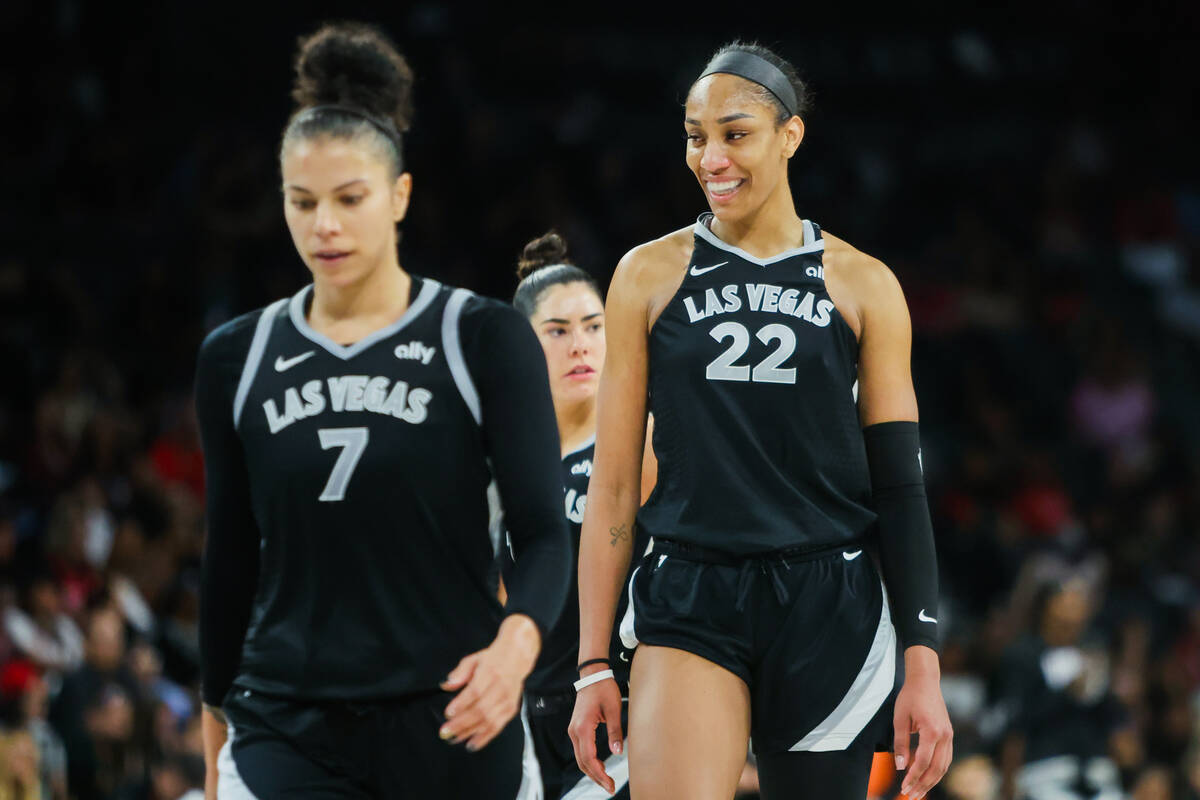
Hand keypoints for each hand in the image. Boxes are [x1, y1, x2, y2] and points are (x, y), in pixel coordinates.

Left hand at [440, 614, 539, 750]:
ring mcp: (507, 700)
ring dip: (471, 732)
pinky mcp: (511, 709)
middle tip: (446, 731)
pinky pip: (498, 727)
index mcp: (490, 673)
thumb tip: (446, 685)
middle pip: (480, 710)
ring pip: (489, 721)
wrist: (517, 657)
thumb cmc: (494, 659)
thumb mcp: (474, 659)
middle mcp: (500, 688)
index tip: (448, 713)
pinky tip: (473, 743)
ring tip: (455, 739)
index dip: (461, 704)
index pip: (475, 691)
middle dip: (461, 723)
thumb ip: (459, 673)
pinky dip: (485, 737)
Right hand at [568, 669, 623, 793]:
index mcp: (583, 727)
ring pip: (580, 758)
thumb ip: (615, 732)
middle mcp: (575, 731)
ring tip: (606, 781)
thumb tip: (618, 753)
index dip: (599, 774)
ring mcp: (574, 730)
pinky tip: (600, 767)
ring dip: (592, 771)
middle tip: (609, 788)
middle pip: (582, 762)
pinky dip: (589, 762)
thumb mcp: (614, 709)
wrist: (593, 675)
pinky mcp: (577, 729)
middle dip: (596, 777)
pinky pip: (581, 750)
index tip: (610, 784)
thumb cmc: (604, 689)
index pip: (589, 758)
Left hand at [894, 647, 952, 798]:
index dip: (913, 777)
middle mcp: (944, 736)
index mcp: (932, 731)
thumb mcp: (899, 719)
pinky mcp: (949, 735)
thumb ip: (900, 744)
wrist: (925, 681)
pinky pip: (946, 758)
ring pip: (944, 766)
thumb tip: (899, 766)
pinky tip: (928, 778)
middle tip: (910, 795)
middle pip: (936, 769)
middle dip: (923, 785)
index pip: (922, 761)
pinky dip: (938, 771)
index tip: (903, 787)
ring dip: (932, 781)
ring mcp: (949, 736)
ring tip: (919, 792)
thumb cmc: (910, 697)